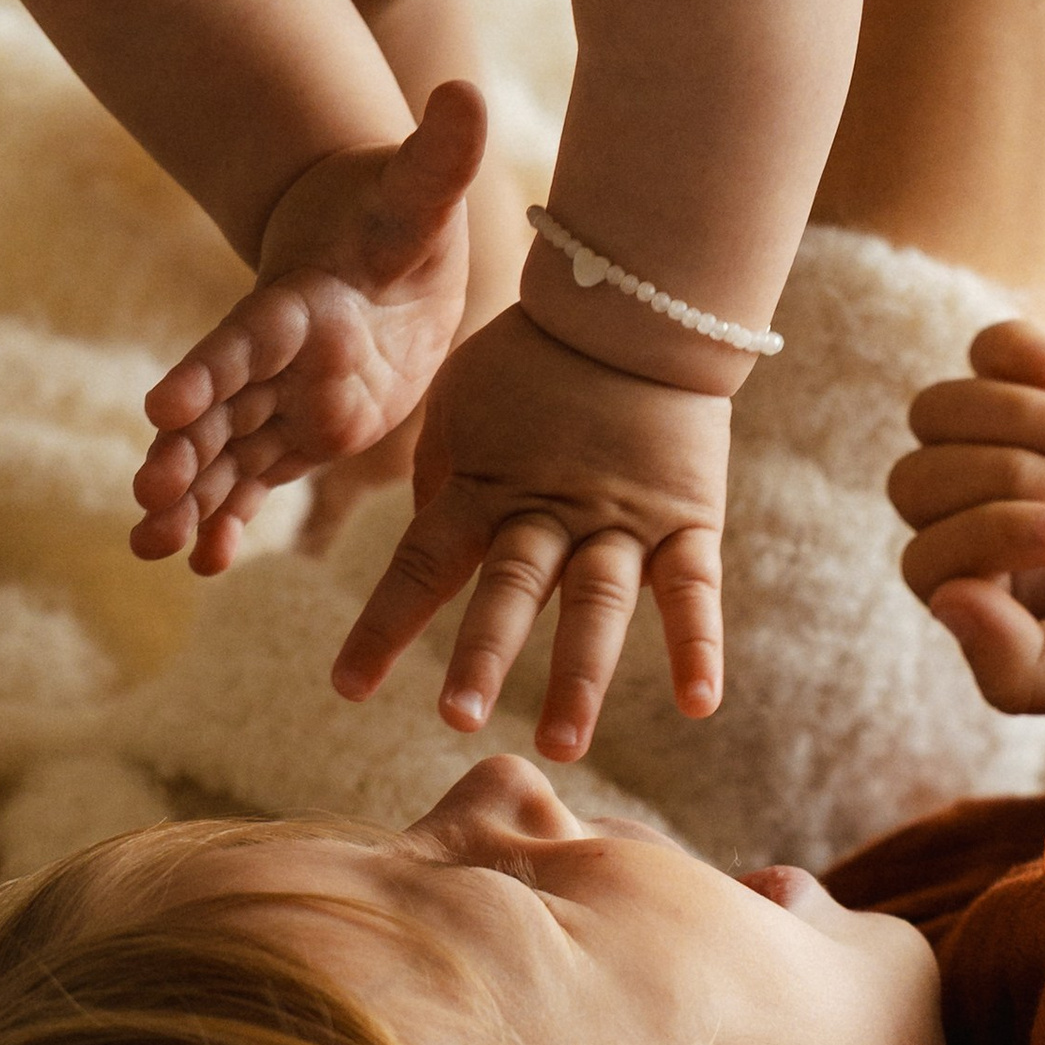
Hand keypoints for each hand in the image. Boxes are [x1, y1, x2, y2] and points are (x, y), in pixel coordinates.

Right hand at [134, 83, 482, 573]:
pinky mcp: (292, 435)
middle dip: (180, 452)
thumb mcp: (422, 193)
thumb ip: (439, 156)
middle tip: (148, 495)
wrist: (377, 251)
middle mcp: (272, 361)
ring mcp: (275, 401)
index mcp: (296, 306)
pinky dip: (225, 521)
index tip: (162, 406)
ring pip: (221, 457)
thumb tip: (466, 91)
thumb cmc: (400, 217)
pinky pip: (249, 484)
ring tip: (154, 545)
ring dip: (188, 499)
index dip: (206, 372)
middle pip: (217, 410)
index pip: (243, 340)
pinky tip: (201, 562)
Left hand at [334, 310, 729, 758]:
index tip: (346, 688)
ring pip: (597, 601)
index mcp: (484, 486)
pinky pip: (693, 587)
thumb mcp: (462, 404)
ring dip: (580, 675)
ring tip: (562, 744)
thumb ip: (443, 477)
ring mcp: (621, 517)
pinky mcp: (686, 517)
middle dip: (483, 654)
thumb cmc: (532, 353)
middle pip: (511, 588)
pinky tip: (697, 703)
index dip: (385, 627)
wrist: (634, 300)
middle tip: (456, 718)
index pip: (422, 563)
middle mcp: (548, 509)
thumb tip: (428, 541)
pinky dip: (698, 644)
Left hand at [889, 318, 1044, 717]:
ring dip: (1016, 419)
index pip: (928, 563)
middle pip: (915, 481)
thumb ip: (1024, 668)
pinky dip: (1023, 358)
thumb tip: (943, 601)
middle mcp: (996, 523)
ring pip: (939, 411)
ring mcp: (1026, 446)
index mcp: (1001, 604)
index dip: (984, 534)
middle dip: (1003, 479)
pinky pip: (991, 348)